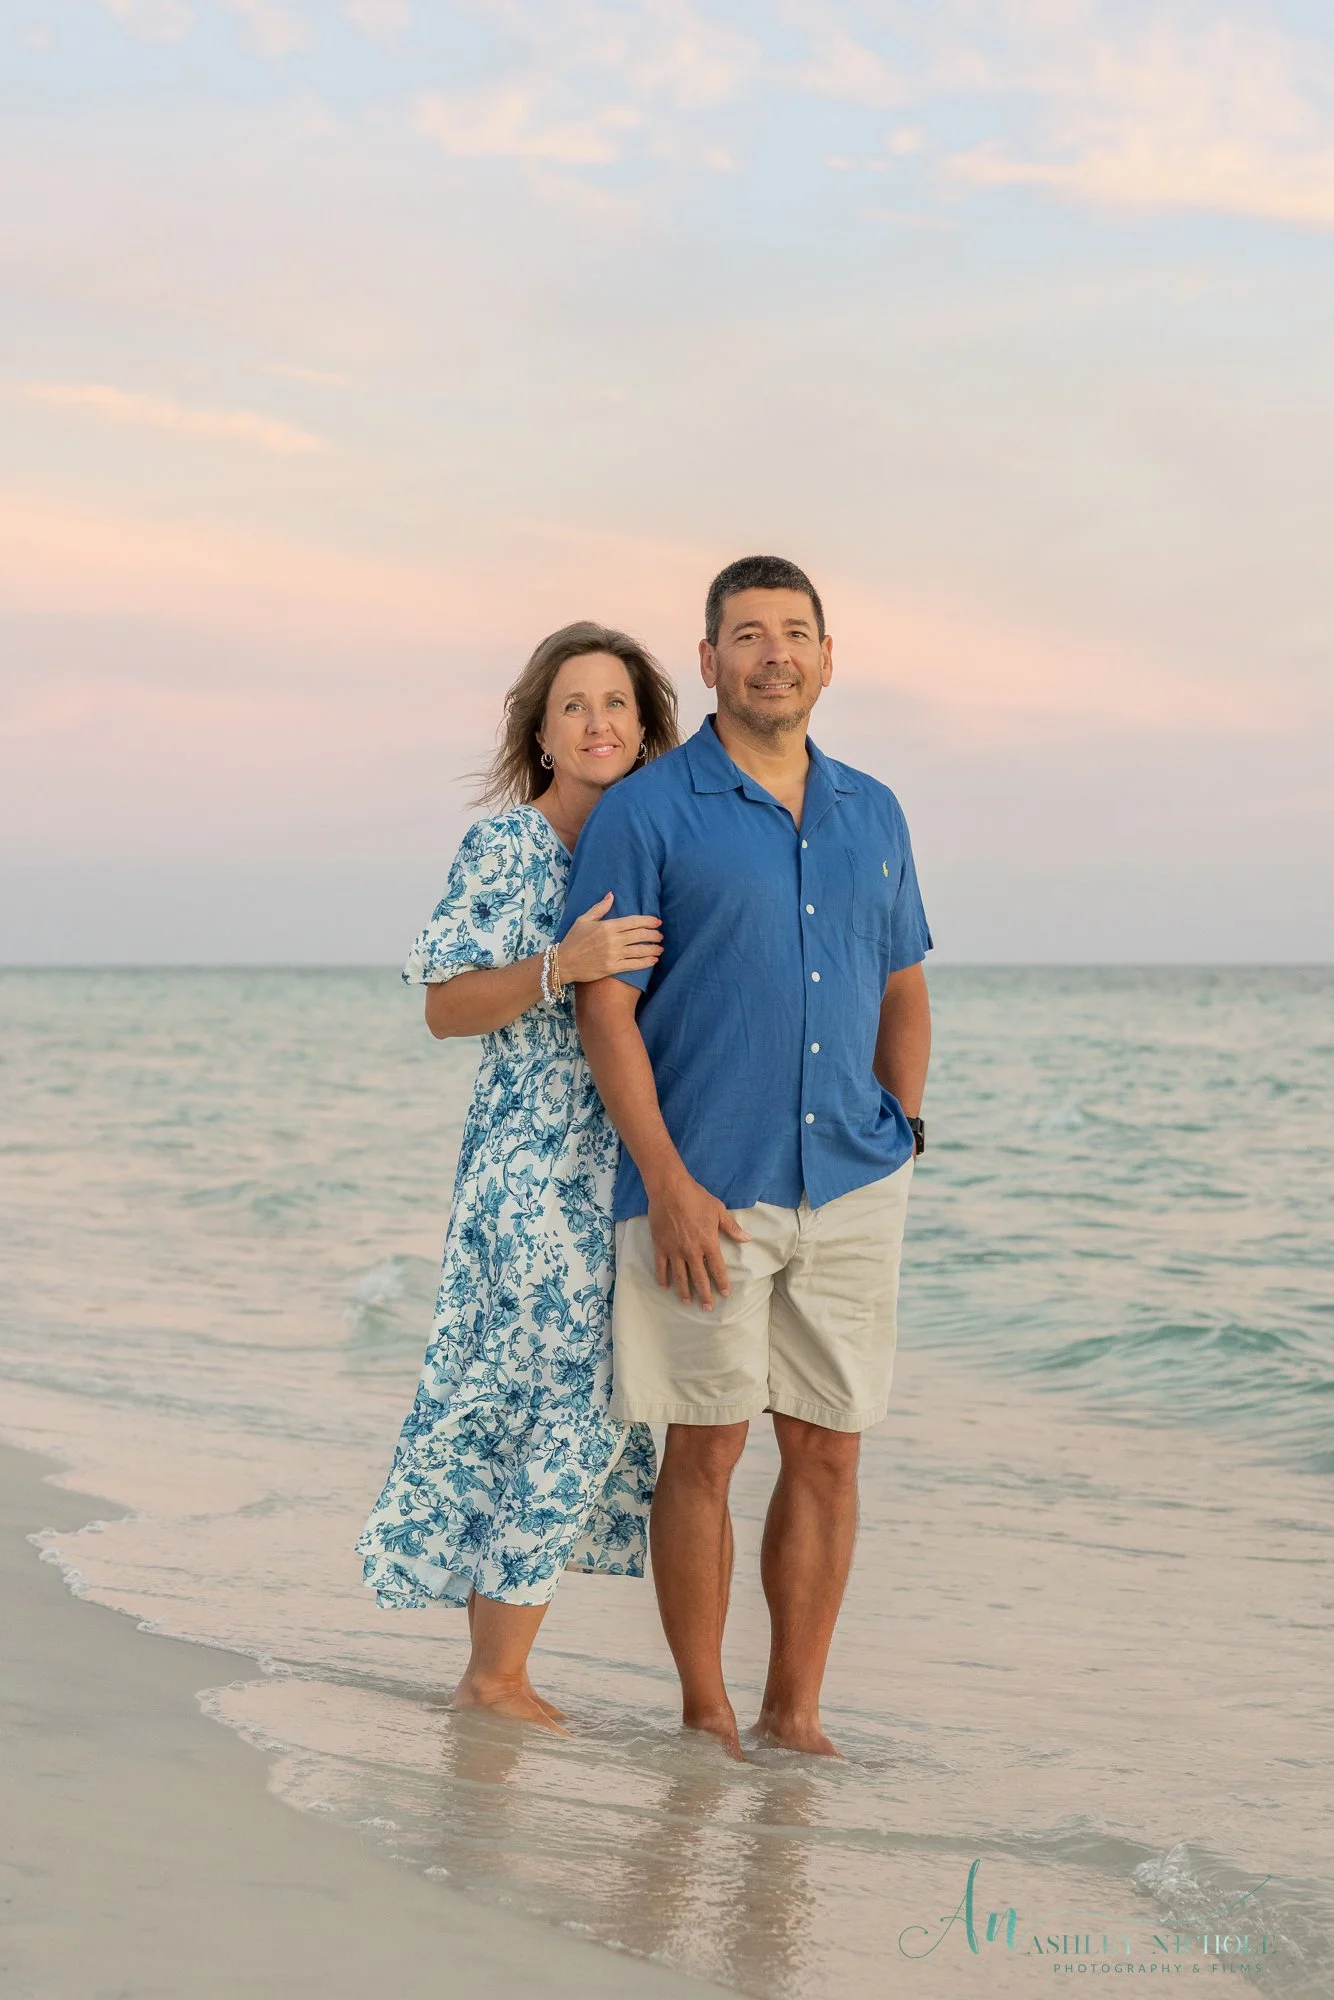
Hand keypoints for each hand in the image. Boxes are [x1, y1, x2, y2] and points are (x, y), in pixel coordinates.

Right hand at [559, 892, 662, 983]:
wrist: (563, 962)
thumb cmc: (573, 939)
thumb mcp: (584, 919)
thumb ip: (600, 908)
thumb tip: (611, 895)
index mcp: (608, 926)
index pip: (633, 921)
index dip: (648, 921)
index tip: (657, 922)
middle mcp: (613, 940)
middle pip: (640, 935)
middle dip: (653, 935)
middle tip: (660, 935)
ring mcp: (613, 955)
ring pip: (639, 951)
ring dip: (653, 949)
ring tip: (660, 948)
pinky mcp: (612, 968)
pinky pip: (633, 965)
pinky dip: (646, 963)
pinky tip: (653, 960)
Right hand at [647, 1170, 749, 1310]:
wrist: (669, 1189)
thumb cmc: (696, 1197)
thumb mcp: (718, 1210)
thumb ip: (731, 1227)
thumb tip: (746, 1238)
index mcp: (708, 1242)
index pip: (717, 1268)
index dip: (721, 1283)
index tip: (724, 1294)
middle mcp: (692, 1251)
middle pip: (699, 1278)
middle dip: (704, 1294)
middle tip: (707, 1308)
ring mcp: (674, 1250)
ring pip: (680, 1277)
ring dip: (684, 1291)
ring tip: (687, 1303)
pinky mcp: (660, 1246)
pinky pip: (661, 1267)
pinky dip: (662, 1278)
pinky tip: (664, 1288)